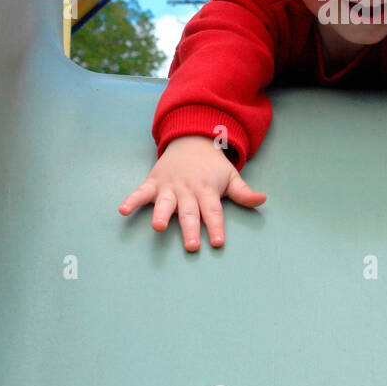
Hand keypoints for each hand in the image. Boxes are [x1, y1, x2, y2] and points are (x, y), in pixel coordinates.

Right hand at [118, 135, 265, 250]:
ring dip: (161, 214)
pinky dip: (131, 200)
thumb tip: (263, 200)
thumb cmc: (212, 165)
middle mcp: (188, 189)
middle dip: (190, 229)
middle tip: (191, 246)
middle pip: (189, 212)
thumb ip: (243, 192)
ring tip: (158, 227)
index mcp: (207, 189)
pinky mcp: (153, 182)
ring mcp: (169, 186)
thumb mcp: (230, 176)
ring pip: (165, 203)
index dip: (215, 226)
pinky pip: (140, 192)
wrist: (191, 139)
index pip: (213, 211)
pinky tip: (123, 210)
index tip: (217, 242)